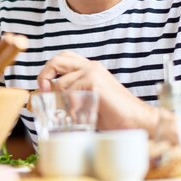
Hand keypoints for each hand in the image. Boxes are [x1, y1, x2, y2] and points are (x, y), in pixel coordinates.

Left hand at [37, 51, 157, 131]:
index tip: (43, 88)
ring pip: (61, 83)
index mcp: (90, 68)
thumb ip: (70, 94)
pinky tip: (81, 116)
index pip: (62, 59)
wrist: (137, 121)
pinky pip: (70, 93)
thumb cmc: (113, 115)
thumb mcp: (87, 101)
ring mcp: (93, 72)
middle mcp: (91, 66)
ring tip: (73, 114)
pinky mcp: (95, 82)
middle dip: (44, 75)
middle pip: (57, 60)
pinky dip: (71, 108)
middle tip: (43, 92)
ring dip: (61, 102)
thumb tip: (47, 95)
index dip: (48, 71)